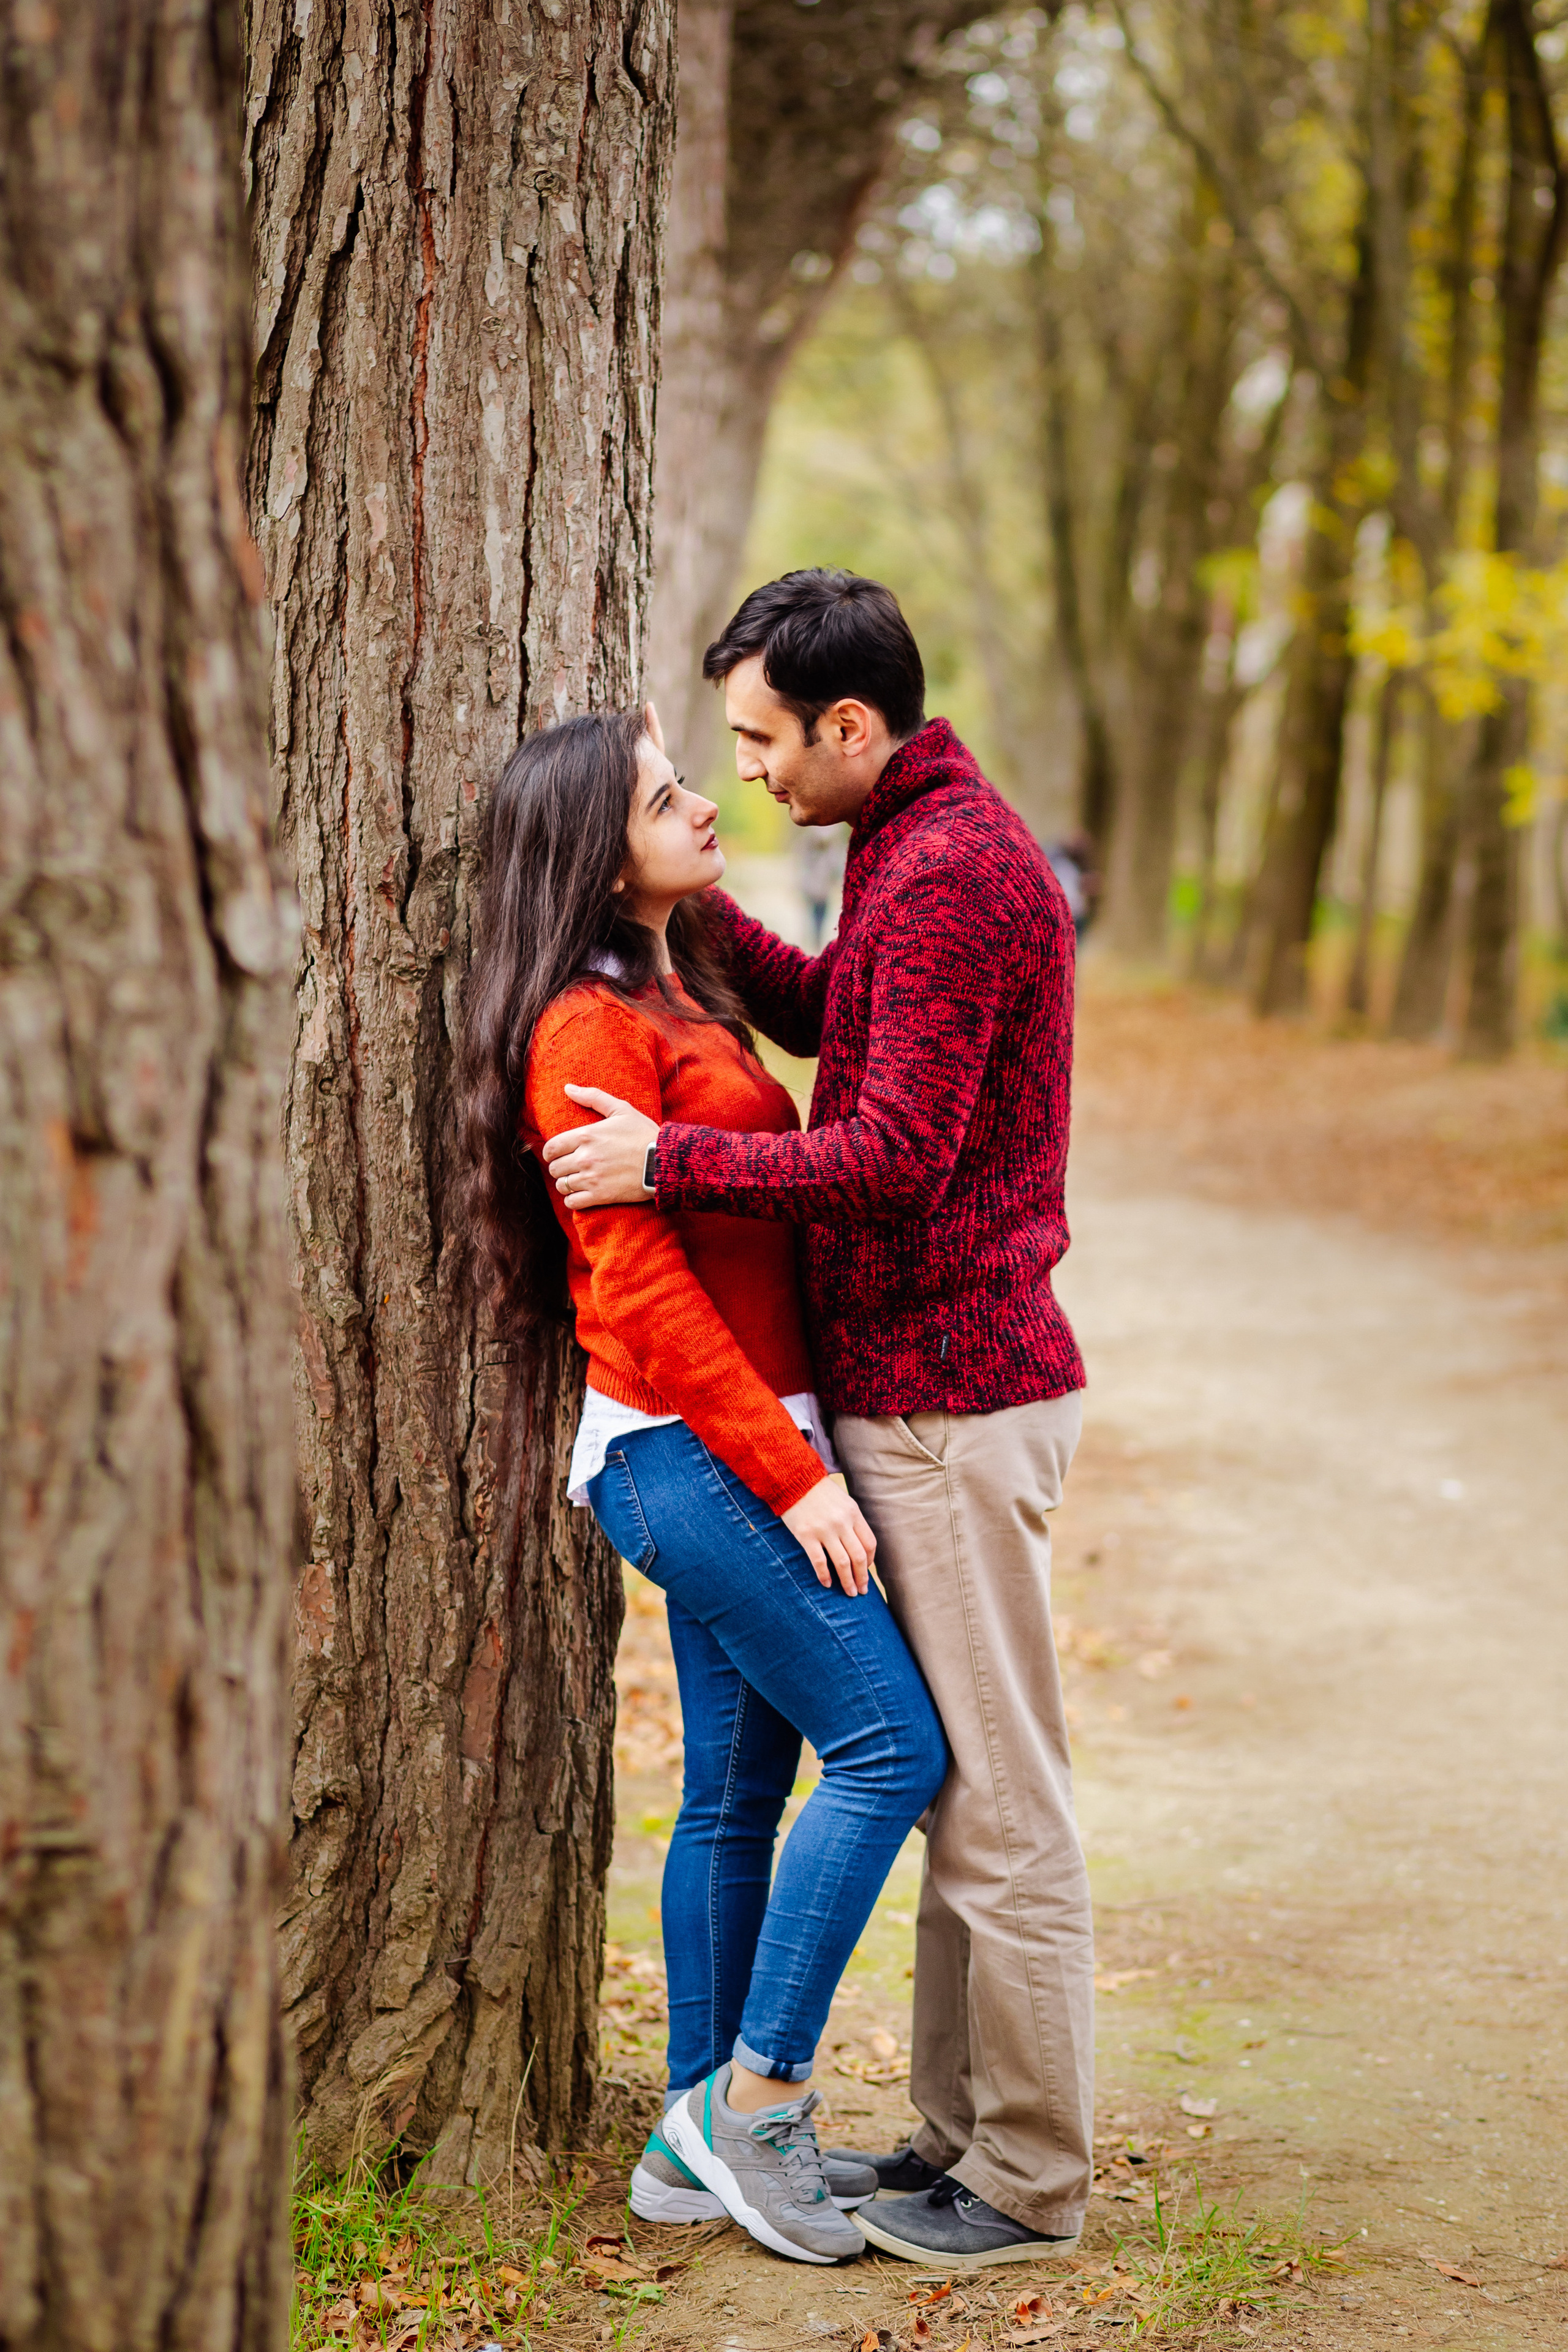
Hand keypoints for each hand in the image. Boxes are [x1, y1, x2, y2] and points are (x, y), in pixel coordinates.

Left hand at [542, 1086, 658, 1206]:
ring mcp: (591, 1178)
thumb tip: (568, 1087)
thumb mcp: (621, 1109)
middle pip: (554, 1168)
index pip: (551, 1148)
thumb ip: (593, 1097)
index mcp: (586, 1136)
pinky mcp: (600, 1196)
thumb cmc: (644, 1134)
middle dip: (560, 1168)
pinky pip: (572, 1202)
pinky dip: (573, 1200)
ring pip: (562, 1185)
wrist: (665, 1162)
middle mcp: (585, 1157)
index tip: (559, 1154)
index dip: (551, 1153)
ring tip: (577, 1181)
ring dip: (566, 1184)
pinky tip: (581, 1195)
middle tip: (571, 1167)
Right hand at [782, 1478, 876, 1596]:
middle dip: (862, 1577)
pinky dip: (824, 1575)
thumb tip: (859, 1546)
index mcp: (853, 1513)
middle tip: (862, 1591)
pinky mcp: (806, 1535)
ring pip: (842, 1563)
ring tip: (850, 1593)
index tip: (867, 1570)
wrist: (793, 1479)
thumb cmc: (819, 1491)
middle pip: (858, 1557)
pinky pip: (819, 1561)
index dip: (870, 1561)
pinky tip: (827, 1584)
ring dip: (848, 1581)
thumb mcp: (843, 1501)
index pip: (869, 1543)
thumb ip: (852, 1521)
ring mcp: (824, 1530)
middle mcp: (842, 1523)